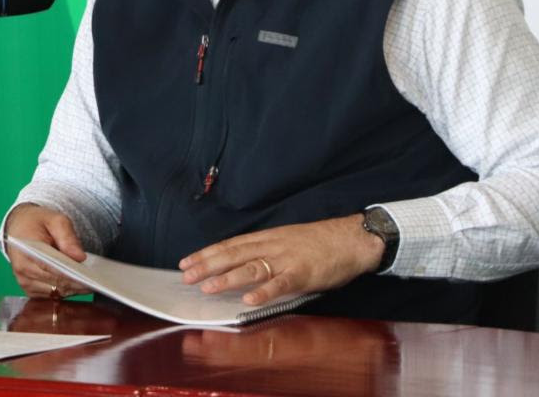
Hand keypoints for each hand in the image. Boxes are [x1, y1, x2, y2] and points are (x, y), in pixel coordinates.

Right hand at [3, 203, 91, 298]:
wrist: (19, 227)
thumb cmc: (38, 222)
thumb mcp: (55, 220)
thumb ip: (68, 237)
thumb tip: (80, 258)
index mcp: (26, 251)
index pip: (51, 268)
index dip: (71, 275)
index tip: (89, 278)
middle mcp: (22, 270)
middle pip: (55, 283)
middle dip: (77, 284)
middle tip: (97, 282)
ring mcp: (25, 282)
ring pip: (55, 293)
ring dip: (73, 289)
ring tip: (90, 283)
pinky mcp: (29, 290)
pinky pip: (52, 296)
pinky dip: (66, 290)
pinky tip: (78, 284)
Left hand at [178, 215, 383, 305]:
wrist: (351, 238)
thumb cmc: (319, 242)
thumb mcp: (285, 241)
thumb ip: (264, 252)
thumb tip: (240, 265)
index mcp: (266, 238)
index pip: (229, 245)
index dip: (207, 253)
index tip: (186, 262)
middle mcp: (272, 246)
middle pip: (233, 255)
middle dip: (207, 265)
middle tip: (186, 276)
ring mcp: (287, 259)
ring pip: (252, 268)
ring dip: (228, 278)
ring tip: (208, 287)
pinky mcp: (304, 273)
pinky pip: (281, 284)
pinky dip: (264, 291)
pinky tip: (248, 300)